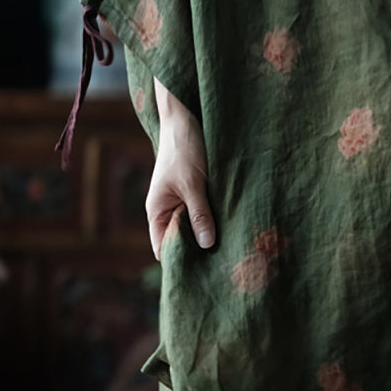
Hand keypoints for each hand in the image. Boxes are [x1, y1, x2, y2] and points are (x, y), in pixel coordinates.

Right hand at [146, 80, 216, 259]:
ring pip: (196, 226)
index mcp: (157, 211)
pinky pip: (205, 212)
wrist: (187, 117)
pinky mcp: (198, 191)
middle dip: (199, 250)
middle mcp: (168, 210)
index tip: (201, 273)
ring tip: (232, 248)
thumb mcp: (193, 183)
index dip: (179, 260)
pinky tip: (233, 226)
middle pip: (181, 239)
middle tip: (224, 264)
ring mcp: (183, 201)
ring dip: (210, 232)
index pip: (164, 248)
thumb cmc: (183, 149)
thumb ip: (199, 214)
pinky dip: (216, 218)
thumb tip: (206, 245)